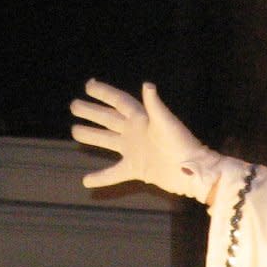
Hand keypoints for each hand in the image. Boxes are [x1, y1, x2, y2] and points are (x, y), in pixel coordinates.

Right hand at [70, 79, 217, 199]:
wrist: (192, 171)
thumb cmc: (181, 144)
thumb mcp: (167, 123)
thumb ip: (155, 105)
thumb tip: (147, 85)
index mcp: (142, 119)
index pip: (119, 102)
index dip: (104, 93)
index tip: (88, 86)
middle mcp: (135, 132)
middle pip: (108, 119)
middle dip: (92, 112)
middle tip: (74, 106)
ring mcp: (135, 151)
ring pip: (107, 141)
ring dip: (91, 136)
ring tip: (74, 131)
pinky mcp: (137, 169)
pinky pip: (115, 173)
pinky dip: (102, 177)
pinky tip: (86, 181)